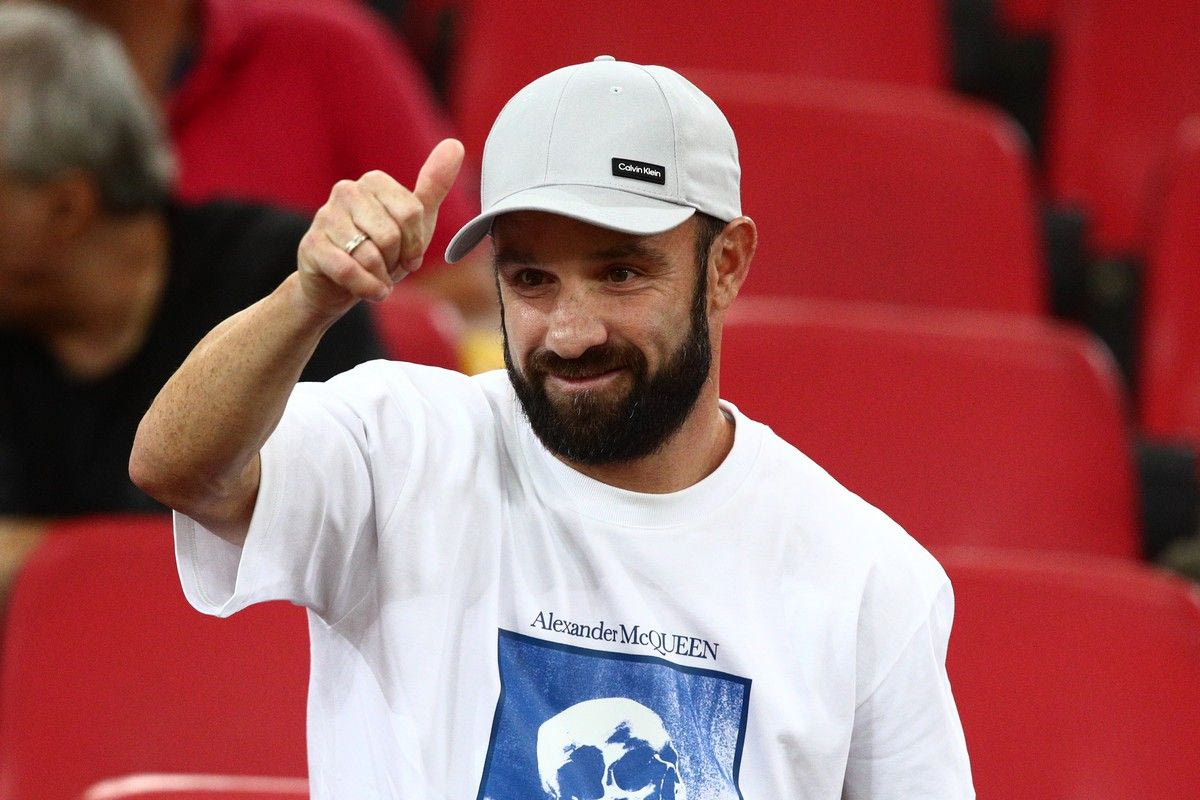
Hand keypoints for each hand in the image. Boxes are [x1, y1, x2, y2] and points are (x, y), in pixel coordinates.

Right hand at [296, 138, 464, 314]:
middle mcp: (346, 191)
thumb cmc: (381, 249)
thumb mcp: (415, 220)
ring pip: (370, 255)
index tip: (409, 254)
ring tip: (374, 274)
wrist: (340, 284)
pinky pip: (350, 271)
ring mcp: (325, 217)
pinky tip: (371, 290)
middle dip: (395, 260)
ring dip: (381, 276)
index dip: (414, 244)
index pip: (411, 212)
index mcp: (373, 181)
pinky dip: (367, 287)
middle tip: (387, 264)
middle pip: (390, 235)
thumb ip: (434, 184)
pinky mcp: (311, 246)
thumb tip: (455, 144)